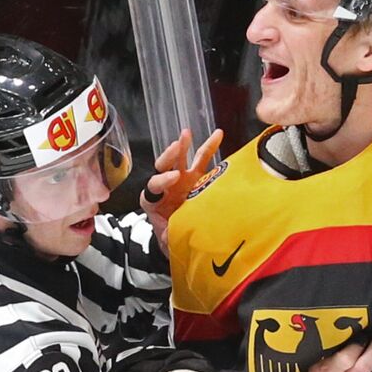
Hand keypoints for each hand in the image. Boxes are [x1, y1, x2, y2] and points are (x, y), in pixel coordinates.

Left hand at [140, 127, 223, 254]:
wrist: (181, 238)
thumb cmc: (172, 238)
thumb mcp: (168, 239)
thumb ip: (170, 236)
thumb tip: (174, 235)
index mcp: (153, 200)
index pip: (154, 186)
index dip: (163, 180)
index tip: (175, 177)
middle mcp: (166, 186)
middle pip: (163, 166)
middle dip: (169, 156)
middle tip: (176, 146)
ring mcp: (182, 180)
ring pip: (181, 159)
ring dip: (184, 145)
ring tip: (187, 133)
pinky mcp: (197, 178)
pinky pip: (203, 161)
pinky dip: (209, 147)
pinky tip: (218, 135)